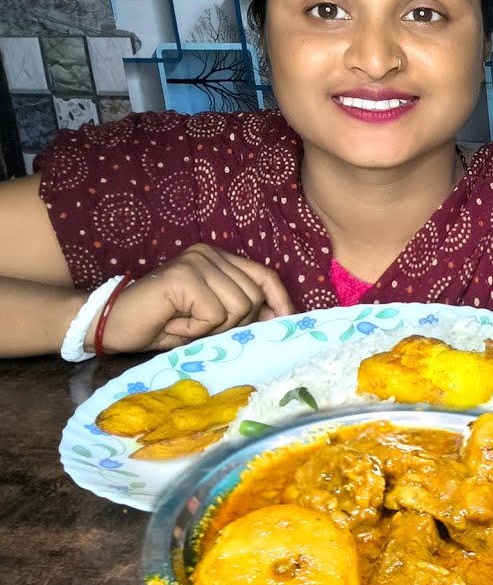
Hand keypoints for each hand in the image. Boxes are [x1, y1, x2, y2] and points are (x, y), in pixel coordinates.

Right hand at [92, 244, 295, 352]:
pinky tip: (175, 324)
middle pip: (253, 297)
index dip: (280, 301)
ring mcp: (196, 262)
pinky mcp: (183, 277)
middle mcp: (209, 254)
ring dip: (213, 329)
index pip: (265, 276)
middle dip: (233, 324)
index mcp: (220, 259)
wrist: (112, 325)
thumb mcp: (211, 319)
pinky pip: (214, 315)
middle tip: (200, 327)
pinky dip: (196, 330)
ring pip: (238, 308)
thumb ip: (242, 312)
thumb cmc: (163, 324)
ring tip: (185, 324)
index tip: (287, 323)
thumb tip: (281, 318)